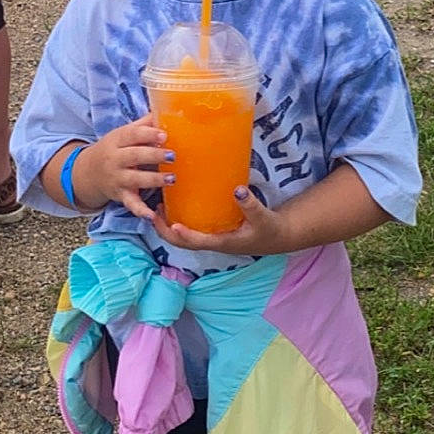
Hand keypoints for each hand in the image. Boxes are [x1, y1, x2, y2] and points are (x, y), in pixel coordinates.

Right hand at [80, 115, 174, 220]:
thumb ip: (144, 124)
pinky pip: (130, 204)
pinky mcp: (120, 195)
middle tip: (173, 156)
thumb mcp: (124, 133)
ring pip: (134, 179)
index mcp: (117, 140)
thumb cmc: (115, 149)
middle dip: (154, 155)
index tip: (164, 135)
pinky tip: (152, 215)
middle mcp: (115, 159)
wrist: (88, 173)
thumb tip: (168, 109)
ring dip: (154, 180)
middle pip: (134, 156)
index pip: (132, 135)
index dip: (148, 134)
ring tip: (172, 179)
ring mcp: (117, 178)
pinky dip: (140, 210)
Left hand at [150, 186, 288, 256]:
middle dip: (165, 230)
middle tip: (155, 211)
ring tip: (160, 206)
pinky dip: (180, 220)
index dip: (183, 234)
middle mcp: (213, 243)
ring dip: (169, 226)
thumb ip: (251, 205)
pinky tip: (178, 204)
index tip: (170, 222)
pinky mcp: (214, 232)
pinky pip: (192, 230)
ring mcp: (212, 238)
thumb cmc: (270, 229)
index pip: (197, 242)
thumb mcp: (263, 217)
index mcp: (223, 243)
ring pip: (184, 238)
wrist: (279, 237)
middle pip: (183, 243)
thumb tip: (238, 190)